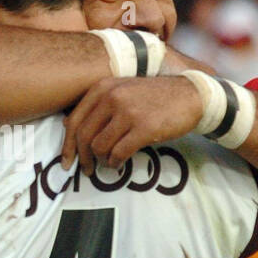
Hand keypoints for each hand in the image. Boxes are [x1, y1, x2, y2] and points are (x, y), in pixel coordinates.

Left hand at [61, 76, 202, 172]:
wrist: (190, 95)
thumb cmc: (154, 96)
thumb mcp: (122, 90)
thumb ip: (98, 104)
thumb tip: (67, 125)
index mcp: (103, 88)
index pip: (74, 120)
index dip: (67, 145)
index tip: (66, 161)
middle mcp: (112, 97)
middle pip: (84, 136)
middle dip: (82, 158)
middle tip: (85, 169)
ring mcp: (128, 112)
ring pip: (100, 146)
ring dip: (101, 160)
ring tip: (109, 163)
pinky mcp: (144, 128)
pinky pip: (119, 153)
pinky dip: (115, 163)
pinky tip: (119, 163)